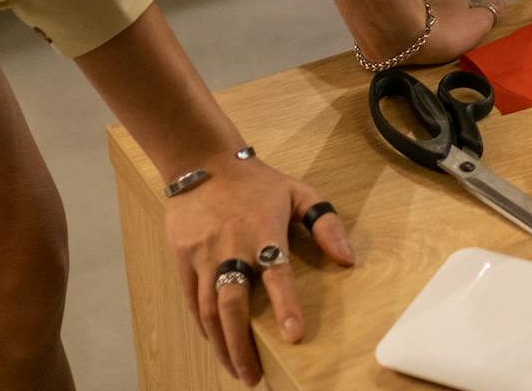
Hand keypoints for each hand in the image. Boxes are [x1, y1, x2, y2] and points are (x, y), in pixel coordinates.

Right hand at [166, 151, 354, 385]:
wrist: (202, 161)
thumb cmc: (257, 182)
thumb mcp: (298, 192)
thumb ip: (325, 224)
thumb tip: (348, 259)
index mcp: (264, 232)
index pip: (277, 274)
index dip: (285, 304)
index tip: (294, 334)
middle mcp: (232, 248)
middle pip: (233, 304)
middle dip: (242, 345)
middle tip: (253, 377)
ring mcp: (204, 255)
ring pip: (208, 310)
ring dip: (222, 344)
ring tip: (237, 370)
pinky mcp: (183, 258)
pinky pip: (191, 300)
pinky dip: (203, 326)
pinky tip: (215, 343)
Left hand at [411, 0, 501, 63]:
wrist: (404, 35)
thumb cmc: (448, 29)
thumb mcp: (479, 22)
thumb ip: (491, 11)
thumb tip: (498, 1)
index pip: (466, 7)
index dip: (468, 21)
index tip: (466, 37)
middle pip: (445, 13)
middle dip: (447, 26)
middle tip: (448, 46)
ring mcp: (414, 8)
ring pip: (426, 20)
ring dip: (429, 30)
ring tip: (429, 50)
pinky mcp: (396, 21)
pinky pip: (410, 28)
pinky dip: (413, 36)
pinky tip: (413, 48)